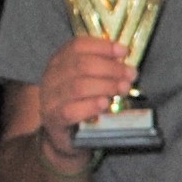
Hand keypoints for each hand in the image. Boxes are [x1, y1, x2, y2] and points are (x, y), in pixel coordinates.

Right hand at [32, 35, 141, 152]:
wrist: (62, 135)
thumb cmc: (79, 103)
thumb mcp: (88, 81)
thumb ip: (101, 69)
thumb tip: (123, 61)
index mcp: (59, 61)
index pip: (78, 46)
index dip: (103, 46)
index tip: (124, 52)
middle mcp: (52, 77)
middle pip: (81, 65)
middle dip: (111, 68)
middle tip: (130, 75)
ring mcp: (50, 98)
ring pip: (78, 86)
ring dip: (106, 86)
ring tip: (123, 89)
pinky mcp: (54, 119)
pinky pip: (71, 110)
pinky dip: (91, 106)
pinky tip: (104, 104)